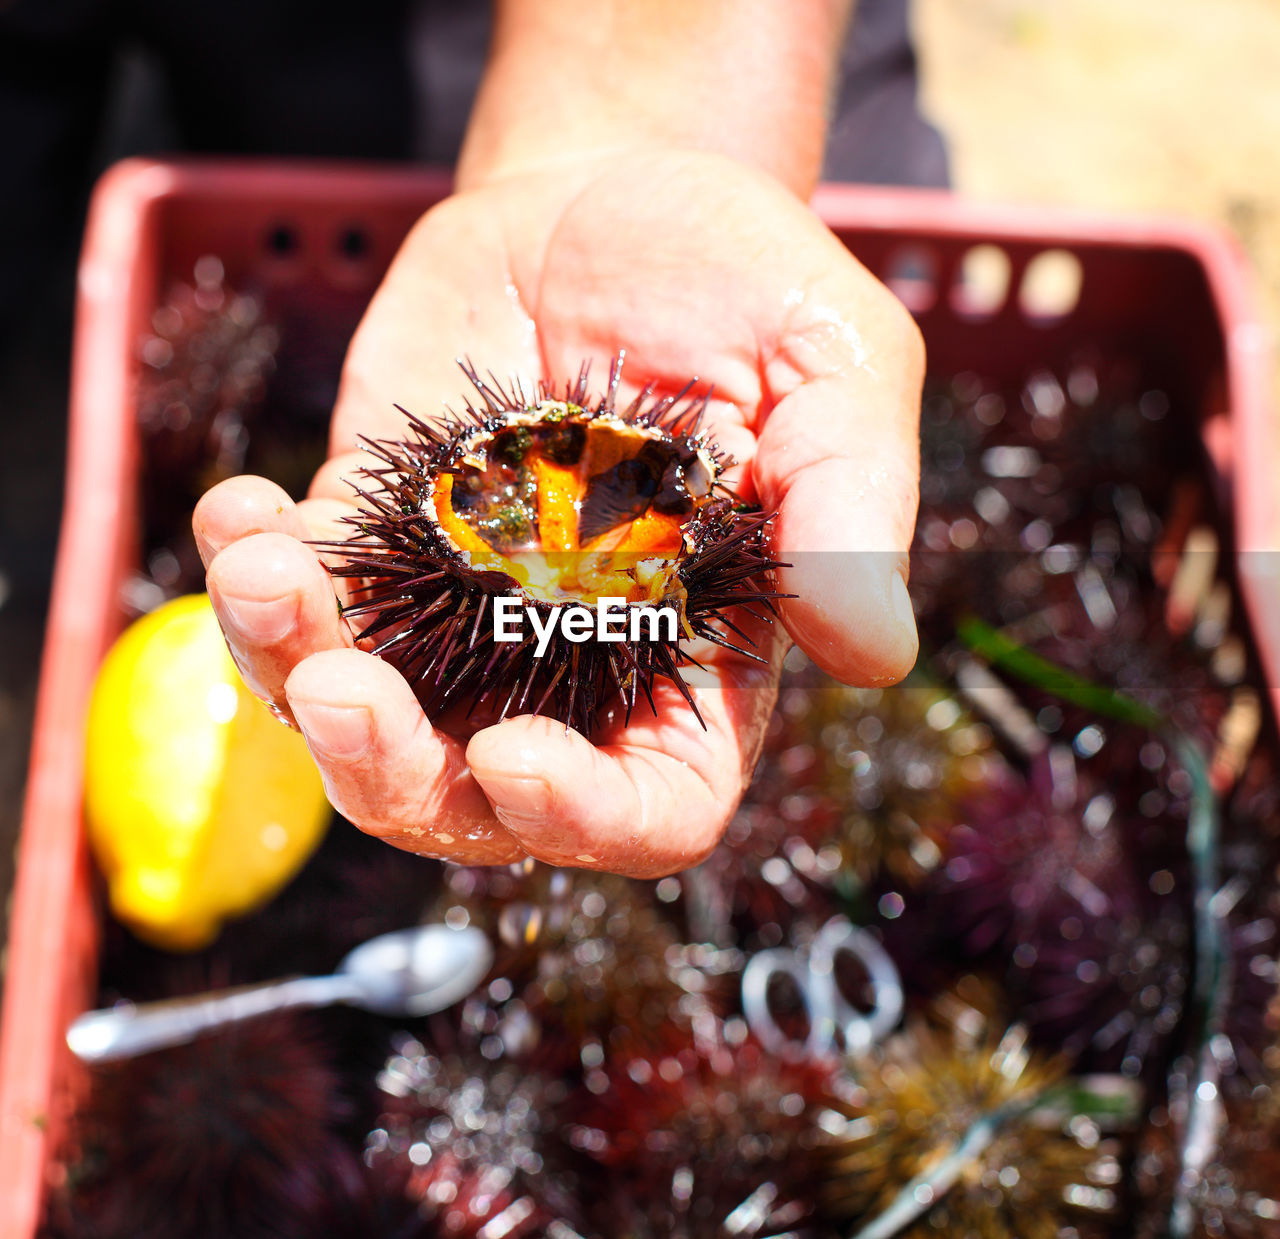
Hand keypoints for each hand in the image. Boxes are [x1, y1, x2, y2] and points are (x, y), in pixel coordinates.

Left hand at [194, 148, 922, 875]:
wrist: (611, 195)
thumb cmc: (744, 282)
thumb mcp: (831, 365)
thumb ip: (847, 507)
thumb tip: (876, 656)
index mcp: (695, 656)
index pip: (653, 805)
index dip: (588, 819)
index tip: (515, 755)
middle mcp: (569, 662)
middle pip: (472, 805)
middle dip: (392, 776)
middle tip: (340, 688)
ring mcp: (461, 611)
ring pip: (361, 726)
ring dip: (287, 678)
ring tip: (263, 569)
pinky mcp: (375, 541)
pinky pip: (297, 608)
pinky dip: (251, 582)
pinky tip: (242, 510)